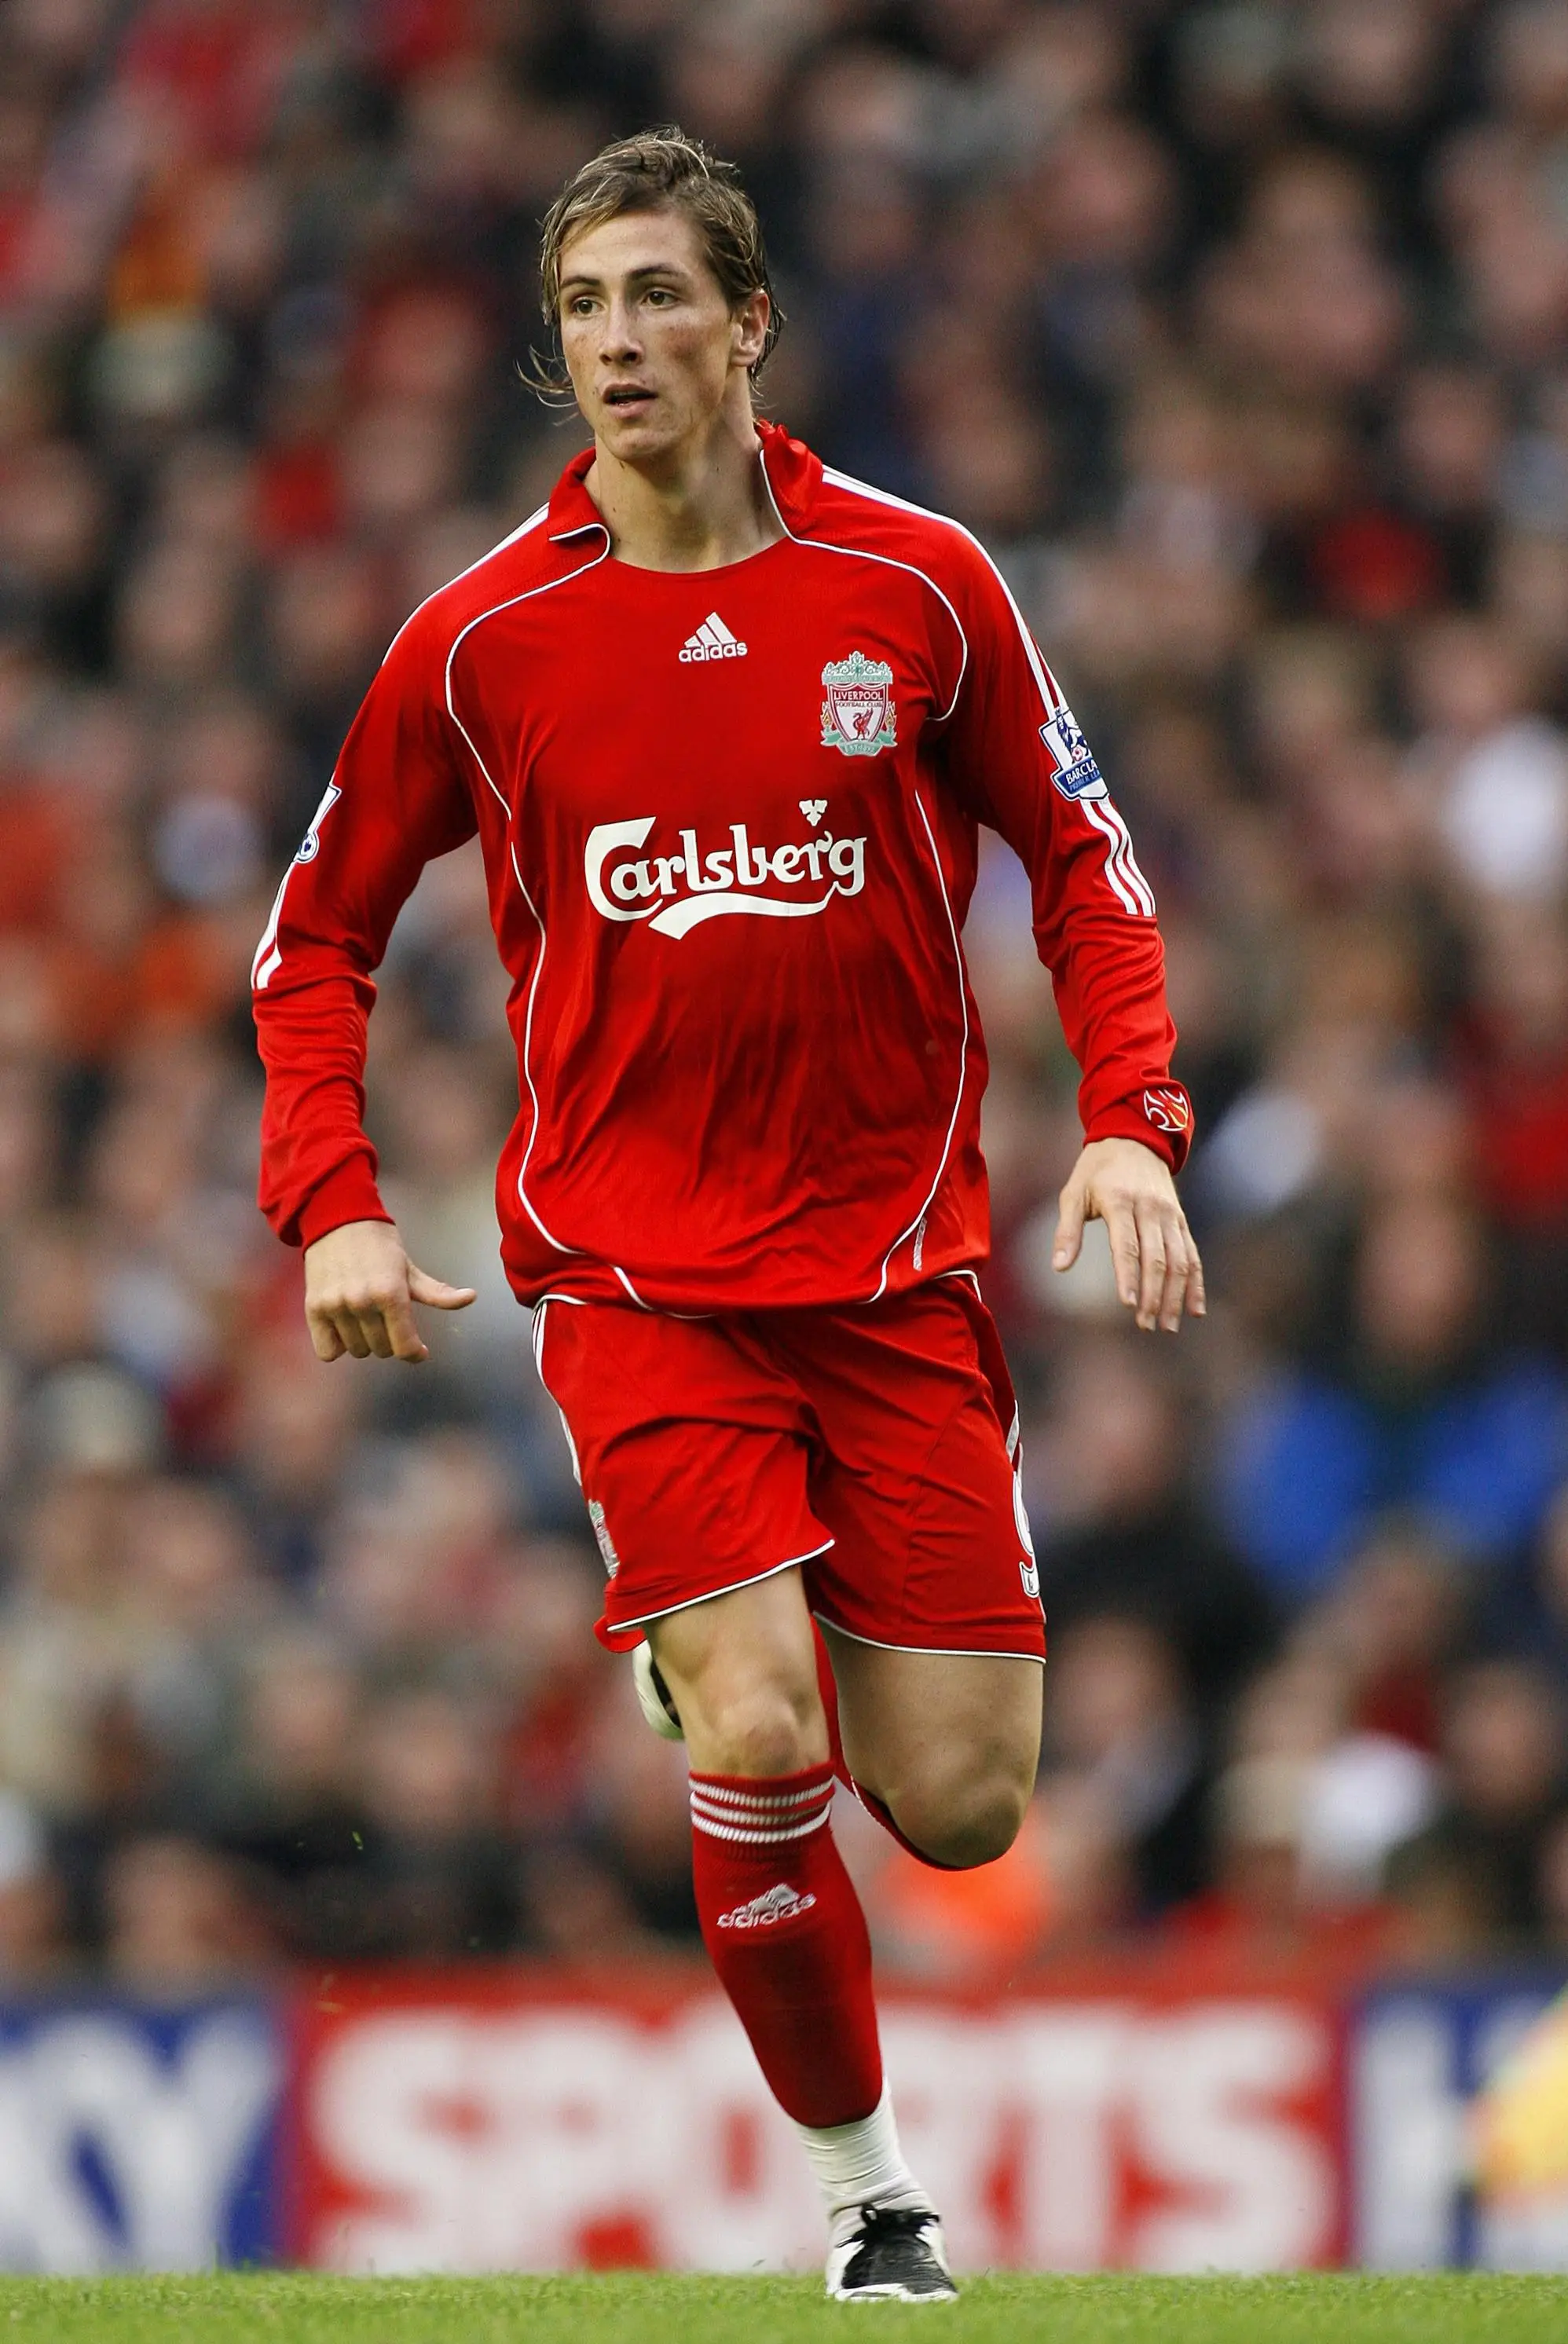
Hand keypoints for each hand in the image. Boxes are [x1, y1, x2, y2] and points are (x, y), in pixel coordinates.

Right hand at [303, 1219, 475, 1362]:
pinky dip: (338, 1346)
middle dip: (391, 1341)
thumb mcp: (410, 1269)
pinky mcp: (313, 1309)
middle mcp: (362, 1302)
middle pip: (382, 1350)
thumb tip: (471, 1297)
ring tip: (366, 1319)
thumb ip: (438, 1292)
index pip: (404, 1346)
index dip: (414, 1353)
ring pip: (357, 1351)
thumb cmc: (379, 1245)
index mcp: (390, 1293)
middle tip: (388, 1321)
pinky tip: (345, 1328)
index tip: (418, 1350)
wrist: (337, 1220)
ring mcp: (336, 1307)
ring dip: (365, 1342)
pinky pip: (328, 1352)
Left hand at [1052, 1137, 1204, 1333]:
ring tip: (1167, 1326)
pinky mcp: (1181, 1219)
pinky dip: (1195, 1282)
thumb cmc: (1095, 1170)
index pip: (1127, 1245)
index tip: (1128, 1305)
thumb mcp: (1073, 1193)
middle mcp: (1150, 1208)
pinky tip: (1195, 1309)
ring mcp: (1170, 1214)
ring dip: (1175, 1296)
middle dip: (1153, 1295)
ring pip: (1179, 1260)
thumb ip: (1067, 1231)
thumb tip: (1059, 1268)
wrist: (1134, 1137)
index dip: (1128, 1276)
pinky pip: (1192, 1254)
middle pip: (1156, 1258)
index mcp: (1120, 1201)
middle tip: (1146, 1326)